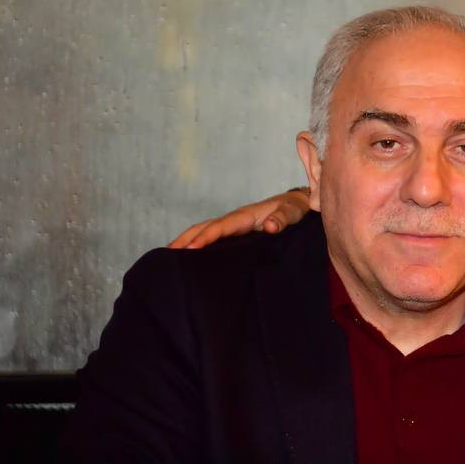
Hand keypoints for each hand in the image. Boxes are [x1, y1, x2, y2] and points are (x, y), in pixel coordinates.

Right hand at [168, 189, 311, 248]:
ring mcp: (232, 225)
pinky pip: (212, 237)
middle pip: (203, 228)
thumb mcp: (293, 212)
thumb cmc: (294, 209)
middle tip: (166, 256)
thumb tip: (271, 226)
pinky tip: (190, 258)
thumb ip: (283, 218)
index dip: (205, 238)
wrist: (298, 204)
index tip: (190, 250)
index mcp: (245, 216)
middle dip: (185, 240)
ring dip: (186, 242)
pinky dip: (197, 244)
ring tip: (169, 259)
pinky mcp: (234, 232)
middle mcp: (234, 219)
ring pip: (204, 231)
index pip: (220, 227)